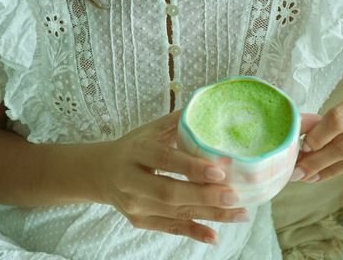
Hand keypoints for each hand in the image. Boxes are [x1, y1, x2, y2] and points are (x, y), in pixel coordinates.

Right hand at [92, 110, 250, 244]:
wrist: (102, 172)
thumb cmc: (134, 146)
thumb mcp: (151, 129)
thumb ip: (178, 121)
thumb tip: (209, 107)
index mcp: (136, 151)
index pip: (165, 159)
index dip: (191, 166)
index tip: (220, 171)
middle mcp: (131, 180)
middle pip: (170, 192)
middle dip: (205, 196)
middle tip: (235, 195)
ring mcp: (134, 204)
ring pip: (175, 213)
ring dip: (210, 215)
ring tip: (239, 213)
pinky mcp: (140, 221)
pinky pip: (169, 228)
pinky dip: (193, 232)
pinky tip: (215, 235)